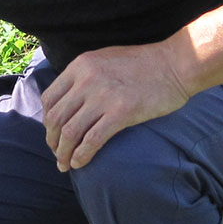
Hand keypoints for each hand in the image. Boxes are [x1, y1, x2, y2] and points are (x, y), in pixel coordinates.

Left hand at [39, 42, 193, 171]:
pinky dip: (81, 156)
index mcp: (81, 65)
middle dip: (52, 141)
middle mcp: (87, 80)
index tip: (53, 134)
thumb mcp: (105, 59)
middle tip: (57, 154)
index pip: (50, 98)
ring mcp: (103, 96)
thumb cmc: (145, 63)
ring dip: (64, 153)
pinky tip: (80, 163)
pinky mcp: (121, 112)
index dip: (47, 122)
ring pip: (70, 132)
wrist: (176, 63)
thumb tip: (70, 99)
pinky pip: (91, 140)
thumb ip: (85, 75)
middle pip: (56, 118)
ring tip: (65, 164)